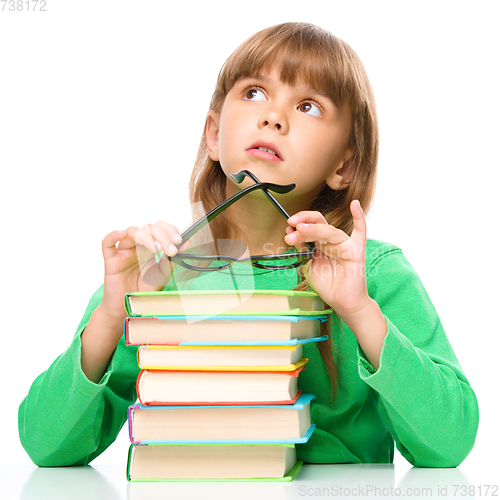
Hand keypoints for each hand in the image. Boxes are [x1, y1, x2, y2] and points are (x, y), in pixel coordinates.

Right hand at [100, 222, 189, 324]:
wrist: (130, 307)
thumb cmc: (144, 291)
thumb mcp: (163, 275)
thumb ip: (172, 259)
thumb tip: (187, 242)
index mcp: (150, 248)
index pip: (160, 229)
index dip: (169, 230)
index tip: (179, 240)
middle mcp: (137, 246)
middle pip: (148, 228)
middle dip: (162, 236)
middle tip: (171, 249)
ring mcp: (124, 251)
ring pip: (132, 232)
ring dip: (146, 237)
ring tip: (156, 249)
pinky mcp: (111, 260)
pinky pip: (107, 243)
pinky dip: (113, 235)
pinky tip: (123, 234)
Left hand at [284, 200, 369, 318]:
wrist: (342, 302)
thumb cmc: (327, 284)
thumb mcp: (308, 265)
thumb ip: (301, 250)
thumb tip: (291, 233)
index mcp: (321, 243)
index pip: (310, 226)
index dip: (299, 223)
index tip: (288, 225)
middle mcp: (332, 241)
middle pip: (318, 225)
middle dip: (303, 225)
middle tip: (291, 226)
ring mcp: (345, 244)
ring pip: (329, 231)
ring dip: (313, 229)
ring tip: (300, 229)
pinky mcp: (356, 251)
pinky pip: (361, 232)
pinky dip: (359, 217)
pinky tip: (354, 205)